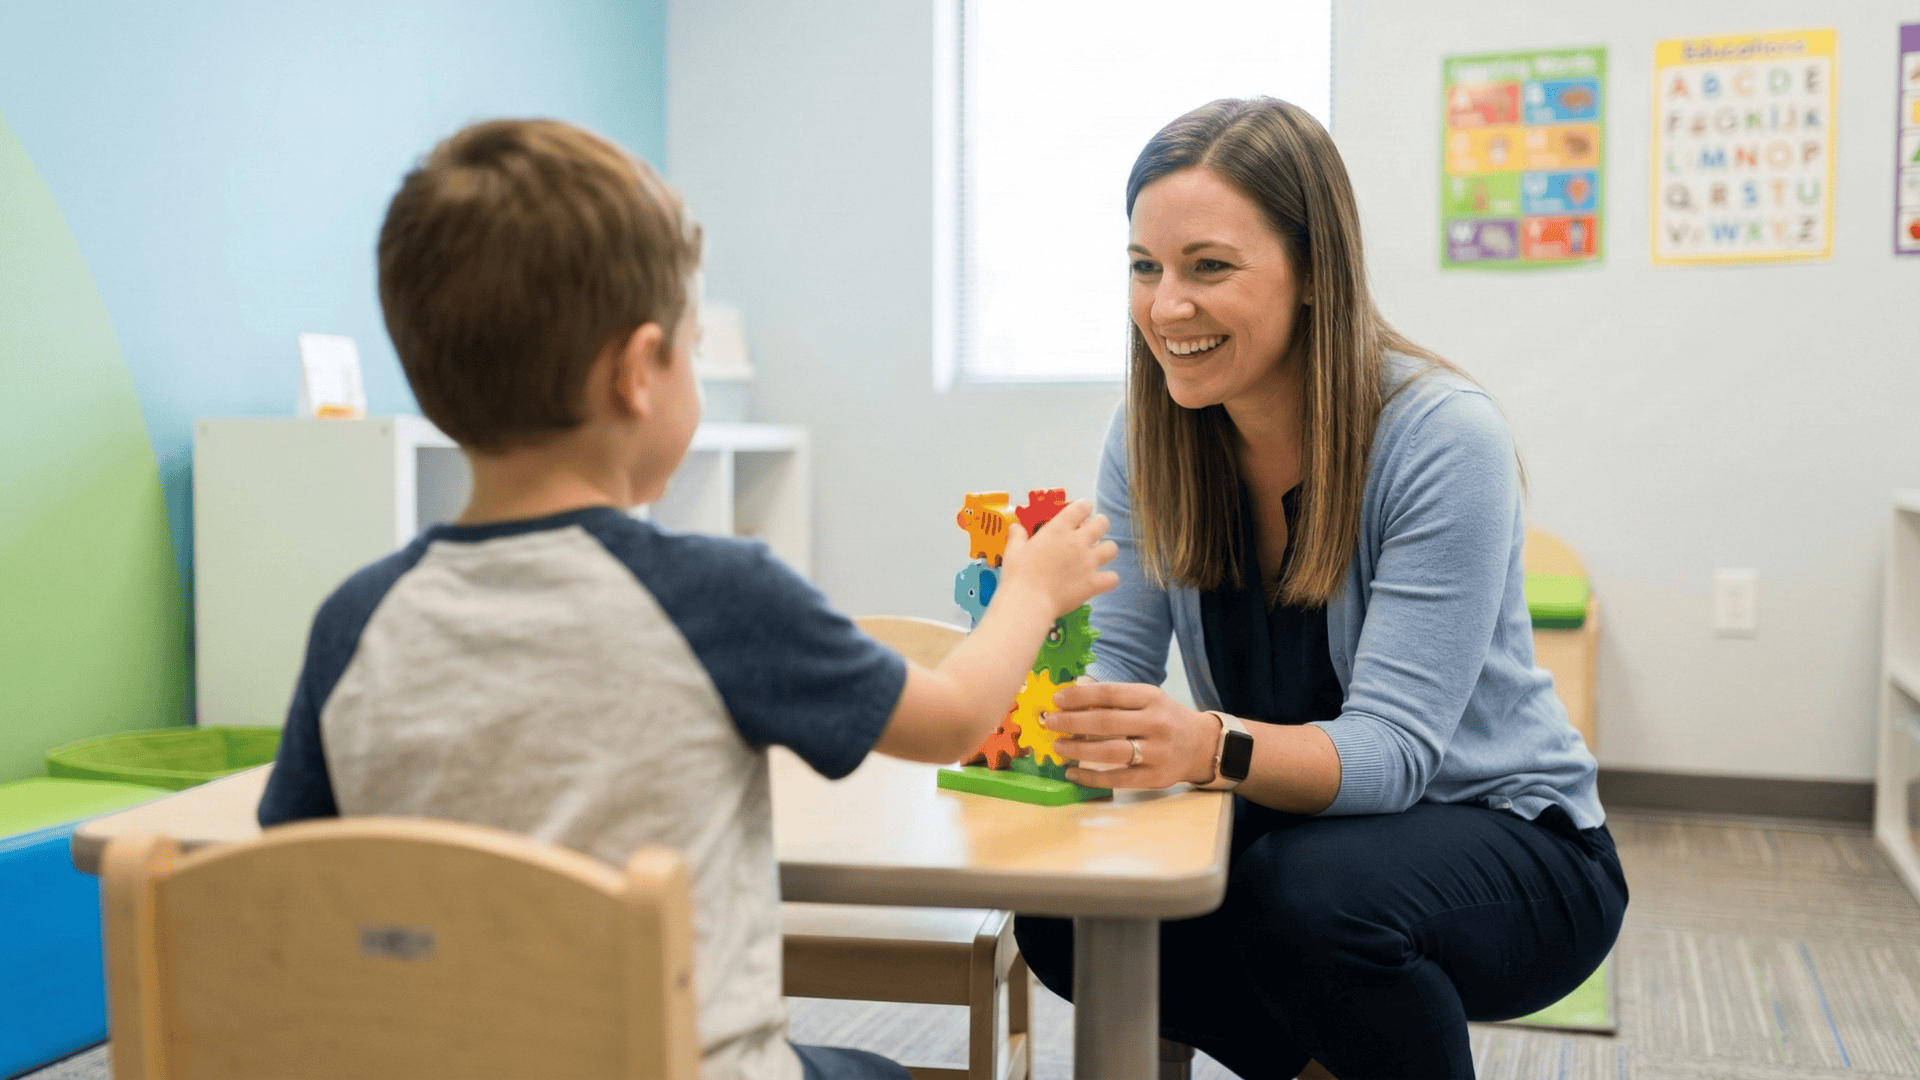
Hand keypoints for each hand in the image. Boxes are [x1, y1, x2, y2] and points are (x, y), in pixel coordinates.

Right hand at [996, 499, 1119, 617]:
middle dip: (1099, 525)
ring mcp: (1088, 562)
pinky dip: (1108, 579)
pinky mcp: (1094, 583)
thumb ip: (1018, 535)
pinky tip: (1100, 581)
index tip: (1080, 513)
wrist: (1029, 602)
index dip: (1083, 508)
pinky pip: (1113, 578)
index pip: (1082, 507)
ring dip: (1106, 550)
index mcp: (1058, 530)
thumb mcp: (1013, 550)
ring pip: (1112, 548)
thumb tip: (1016, 527)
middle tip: (1092, 532)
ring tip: (1098, 556)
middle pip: (1102, 523)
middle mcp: (1077, 542)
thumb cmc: (1019, 575)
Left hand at [1042, 682, 1219, 788]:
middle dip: (1072, 722)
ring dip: (1078, 750)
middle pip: (1107, 722)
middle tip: (1050, 722)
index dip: (1080, 696)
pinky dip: (1091, 777)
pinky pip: (1118, 778)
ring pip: (1111, 751)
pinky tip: (1073, 773)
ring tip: (1058, 747)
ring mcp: (1158, 752)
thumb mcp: (1147, 700)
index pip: (1110, 693)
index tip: (1057, 700)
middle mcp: (1156, 723)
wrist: (1201, 745)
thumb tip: (1071, 696)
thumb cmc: (1164, 719)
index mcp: (1151, 698)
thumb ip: (1115, 699)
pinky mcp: (1156, 777)